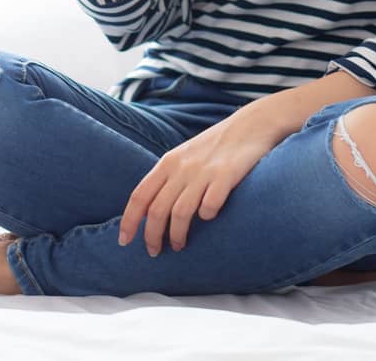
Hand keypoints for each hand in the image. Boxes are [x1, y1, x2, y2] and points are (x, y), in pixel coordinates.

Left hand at [116, 105, 284, 255]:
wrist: (252, 124)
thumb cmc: (216, 146)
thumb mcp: (185, 156)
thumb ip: (169, 178)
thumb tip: (149, 210)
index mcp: (168, 162)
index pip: (139, 195)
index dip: (128, 221)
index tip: (123, 240)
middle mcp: (182, 167)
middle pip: (156, 210)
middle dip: (151, 236)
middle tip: (154, 252)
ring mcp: (204, 171)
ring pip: (180, 213)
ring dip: (177, 235)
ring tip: (179, 246)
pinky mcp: (227, 175)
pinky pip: (210, 205)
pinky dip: (206, 216)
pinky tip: (209, 219)